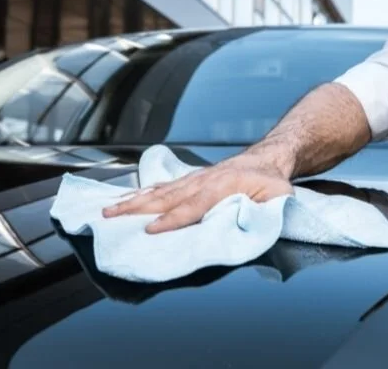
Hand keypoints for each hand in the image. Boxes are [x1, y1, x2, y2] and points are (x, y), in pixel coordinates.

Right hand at [101, 149, 295, 233]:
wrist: (267, 157)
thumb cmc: (273, 180)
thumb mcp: (279, 196)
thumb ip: (265, 211)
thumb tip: (247, 224)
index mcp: (222, 186)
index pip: (192, 206)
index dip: (171, 220)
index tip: (151, 230)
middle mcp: (202, 181)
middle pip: (165, 197)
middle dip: (136, 209)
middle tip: (111, 218)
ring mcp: (193, 180)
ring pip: (157, 192)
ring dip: (131, 201)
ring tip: (108, 210)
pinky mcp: (188, 181)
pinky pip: (160, 188)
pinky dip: (140, 193)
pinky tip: (124, 200)